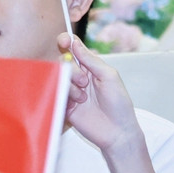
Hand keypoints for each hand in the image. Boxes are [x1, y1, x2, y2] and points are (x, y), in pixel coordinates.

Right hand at [59, 34, 144, 155]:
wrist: (117, 131)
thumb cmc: (119, 103)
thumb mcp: (109, 76)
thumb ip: (91, 60)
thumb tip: (75, 42)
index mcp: (91, 67)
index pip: (73, 49)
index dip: (66, 42)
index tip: (64, 41)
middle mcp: (79, 77)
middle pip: (63, 61)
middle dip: (72, 69)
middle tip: (84, 82)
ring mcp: (70, 91)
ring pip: (57, 77)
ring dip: (69, 85)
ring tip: (83, 98)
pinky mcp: (64, 105)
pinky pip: (54, 93)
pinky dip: (63, 95)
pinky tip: (75, 105)